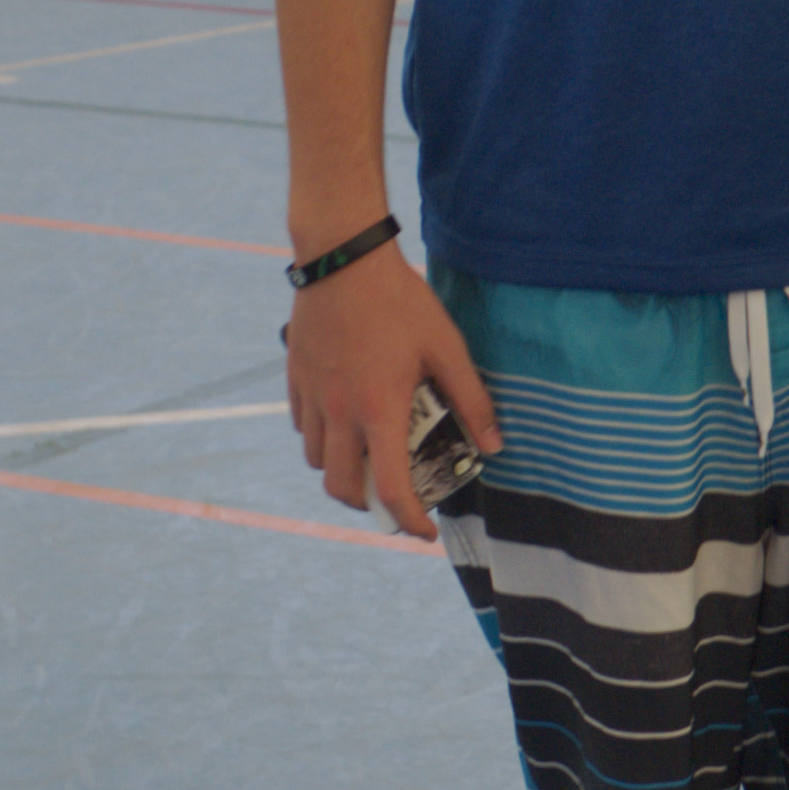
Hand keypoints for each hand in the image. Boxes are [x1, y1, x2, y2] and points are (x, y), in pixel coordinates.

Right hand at [283, 238, 502, 540]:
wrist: (342, 258)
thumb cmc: (399, 301)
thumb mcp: (446, 347)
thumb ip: (471, 398)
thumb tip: (492, 444)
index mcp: (378, 410)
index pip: (387, 488)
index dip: (407, 521)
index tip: (424, 531)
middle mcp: (338, 413)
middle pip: (341, 488)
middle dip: (368, 506)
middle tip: (394, 499)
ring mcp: (312, 397)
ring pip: (316, 461)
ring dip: (341, 474)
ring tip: (369, 462)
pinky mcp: (296, 380)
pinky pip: (303, 430)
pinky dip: (322, 442)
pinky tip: (344, 425)